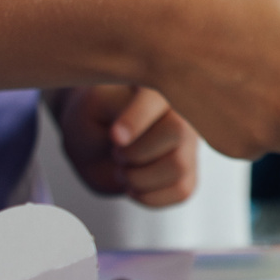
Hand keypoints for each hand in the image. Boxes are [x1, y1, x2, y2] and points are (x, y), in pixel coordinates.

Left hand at [57, 84, 197, 205]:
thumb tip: (123, 136)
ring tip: (123, 169)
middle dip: (136, 153)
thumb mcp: (89, 108)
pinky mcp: (190, 169)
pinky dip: (150, 197)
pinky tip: (134, 185)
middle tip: (116, 152)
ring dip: (140, 178)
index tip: (115, 137)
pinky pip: (182, 190)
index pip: (156, 96)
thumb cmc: (94, 116)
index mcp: (156, 82)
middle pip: (177, 132)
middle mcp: (183, 108)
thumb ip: (106, 110)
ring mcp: (190, 140)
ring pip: (180, 166)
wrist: (97, 138)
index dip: (139, 118)